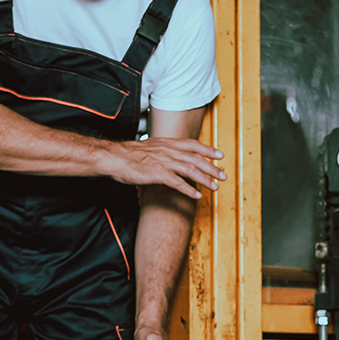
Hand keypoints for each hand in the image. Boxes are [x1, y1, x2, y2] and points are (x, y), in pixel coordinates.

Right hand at [105, 137, 224, 199]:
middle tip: (223, 176)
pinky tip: (197, 196)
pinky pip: (177, 183)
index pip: (193, 144)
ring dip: (205, 179)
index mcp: (167, 143)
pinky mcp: (157, 174)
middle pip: (196, 158)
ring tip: (215, 187)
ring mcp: (164, 162)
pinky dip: (189, 190)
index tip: (219, 155)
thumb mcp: (151, 148)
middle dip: (212, 167)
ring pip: (190, 170)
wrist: (114, 157)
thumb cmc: (129, 155)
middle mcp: (168, 151)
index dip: (208, 149)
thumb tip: (174, 156)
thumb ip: (164, 151)